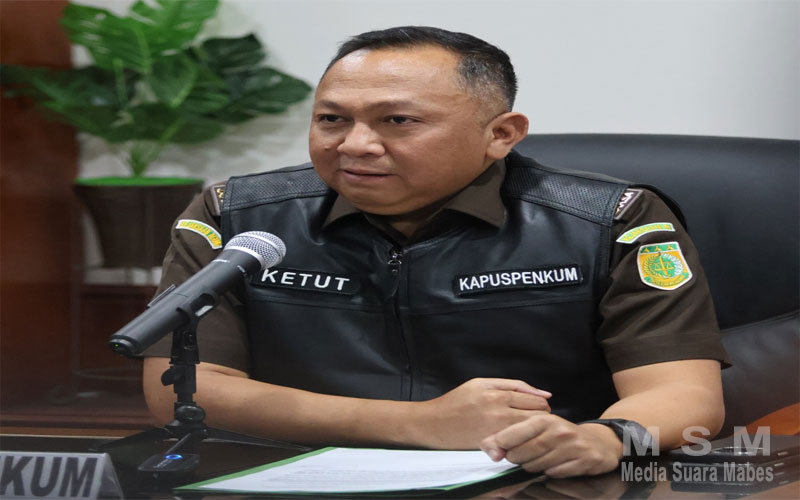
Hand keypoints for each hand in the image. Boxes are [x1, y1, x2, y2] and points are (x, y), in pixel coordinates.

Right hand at [416, 378, 550, 448]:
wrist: (432, 423)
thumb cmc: (457, 401)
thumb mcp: (482, 384)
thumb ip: (514, 385)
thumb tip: (546, 394)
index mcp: (497, 395)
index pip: (537, 400)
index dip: (541, 405)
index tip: (537, 408)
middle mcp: (498, 413)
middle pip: (538, 417)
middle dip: (541, 419)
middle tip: (533, 421)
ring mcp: (495, 432)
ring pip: (531, 432)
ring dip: (533, 432)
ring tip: (525, 431)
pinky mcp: (491, 447)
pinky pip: (518, 445)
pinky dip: (522, 443)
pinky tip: (515, 440)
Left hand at [481, 414, 622, 477]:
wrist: (599, 442)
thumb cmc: (561, 435)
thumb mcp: (537, 428)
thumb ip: (511, 434)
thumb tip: (486, 445)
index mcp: (544, 420)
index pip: (513, 435)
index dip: (502, 446)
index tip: (499, 451)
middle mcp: (559, 430)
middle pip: (524, 453)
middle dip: (517, 459)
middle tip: (519, 457)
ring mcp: (573, 446)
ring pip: (539, 466)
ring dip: (533, 467)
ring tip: (537, 460)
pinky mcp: (585, 460)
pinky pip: (556, 473)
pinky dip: (551, 473)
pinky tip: (555, 465)